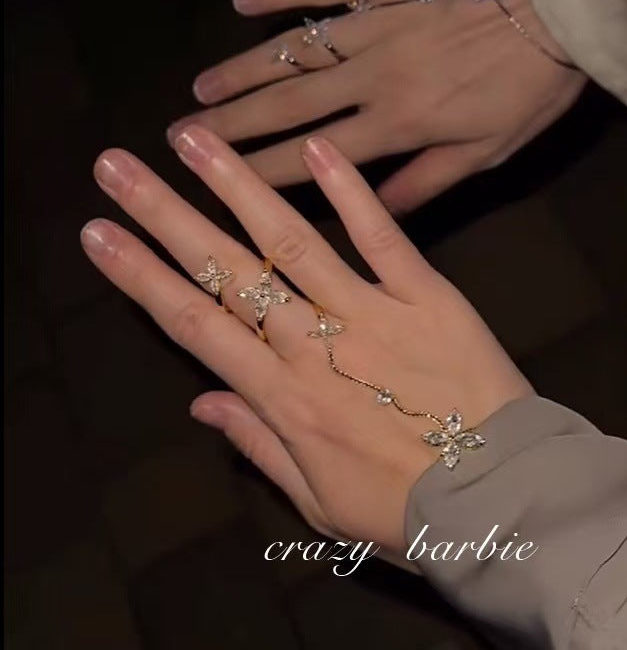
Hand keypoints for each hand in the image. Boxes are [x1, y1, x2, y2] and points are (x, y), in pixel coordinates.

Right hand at [82, 127, 531, 553]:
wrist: (503, 501)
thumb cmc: (407, 511)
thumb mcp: (319, 503)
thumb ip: (259, 444)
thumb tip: (202, 402)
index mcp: (284, 399)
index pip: (195, 326)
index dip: (141, 277)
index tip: (100, 233)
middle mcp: (315, 347)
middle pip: (228, 272)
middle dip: (166, 216)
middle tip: (119, 167)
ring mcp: (372, 315)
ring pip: (291, 242)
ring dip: (238, 186)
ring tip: (195, 140)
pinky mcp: (427, 297)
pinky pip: (383, 238)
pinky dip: (350, 193)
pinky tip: (315, 150)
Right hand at [169, 0, 586, 213]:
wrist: (559, 8)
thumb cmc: (529, 88)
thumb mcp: (486, 153)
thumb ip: (426, 182)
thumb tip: (374, 211)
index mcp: (397, 125)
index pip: (313, 157)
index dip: (261, 170)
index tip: (217, 180)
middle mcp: (371, 78)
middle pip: (287, 106)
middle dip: (231, 124)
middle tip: (181, 133)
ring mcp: (373, 23)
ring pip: (293, 50)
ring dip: (243, 69)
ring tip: (201, 85)